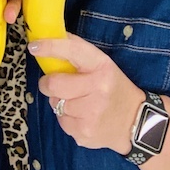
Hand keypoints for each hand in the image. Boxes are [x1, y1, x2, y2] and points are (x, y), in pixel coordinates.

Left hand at [29, 33, 143, 153]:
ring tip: (76, 101)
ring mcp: (90, 114)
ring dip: (59, 101)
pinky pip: (61, 122)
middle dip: (47, 83)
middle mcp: (97, 89)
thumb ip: (77, 52)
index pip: (72, 51)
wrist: (135, 121)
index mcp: (101, 66)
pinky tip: (81, 116)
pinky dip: (65, 117)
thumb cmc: (113, 87)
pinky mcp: (84, 133)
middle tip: (52, 83)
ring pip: (55, 104)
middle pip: (54, 84)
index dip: (50, 47)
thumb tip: (51, 35)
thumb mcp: (102, 64)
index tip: (34, 46)